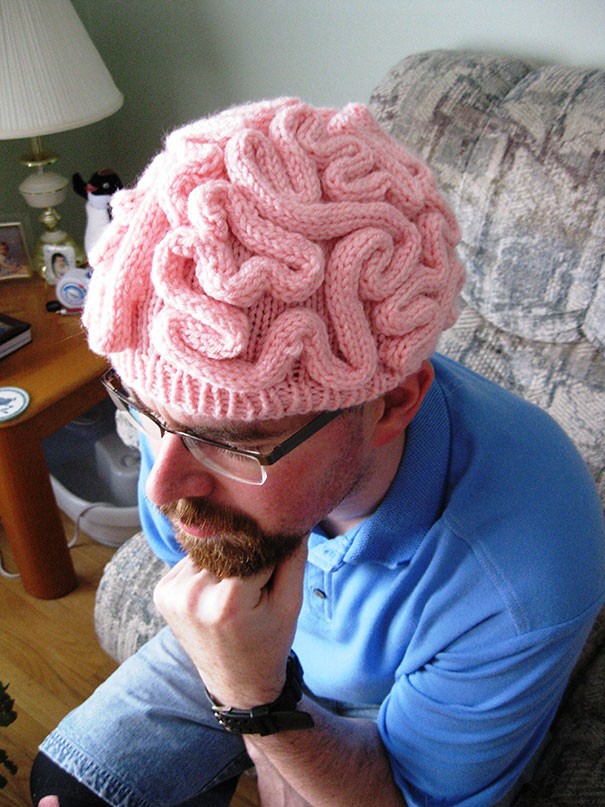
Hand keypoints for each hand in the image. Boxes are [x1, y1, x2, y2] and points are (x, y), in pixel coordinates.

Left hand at [153, 539, 307, 707]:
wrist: (236, 681)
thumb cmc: (268, 642)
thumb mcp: (290, 604)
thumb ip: (293, 558)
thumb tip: (294, 519)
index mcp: (228, 601)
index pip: (254, 548)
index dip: (269, 552)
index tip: (275, 560)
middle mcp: (193, 595)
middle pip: (227, 548)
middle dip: (244, 554)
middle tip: (255, 579)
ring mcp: (172, 594)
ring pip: (207, 551)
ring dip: (223, 559)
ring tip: (234, 588)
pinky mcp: (161, 592)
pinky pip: (190, 562)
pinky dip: (205, 568)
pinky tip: (215, 591)